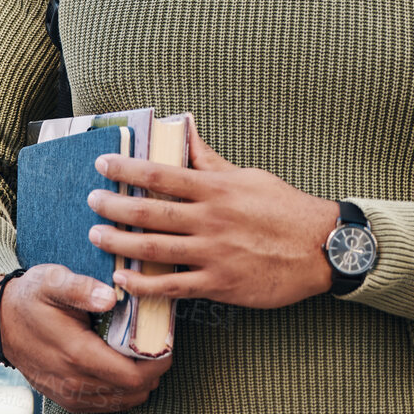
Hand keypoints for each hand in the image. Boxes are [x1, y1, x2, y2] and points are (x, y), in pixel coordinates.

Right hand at [0, 265, 170, 413]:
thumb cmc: (31, 297)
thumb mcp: (52, 281)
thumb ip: (81, 288)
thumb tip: (110, 297)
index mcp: (77, 354)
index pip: (133, 375)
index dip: (158, 363)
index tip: (167, 343)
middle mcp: (74, 382)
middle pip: (133, 391)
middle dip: (153, 372)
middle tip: (159, 346)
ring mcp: (69, 395)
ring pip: (123, 401)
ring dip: (140, 382)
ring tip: (143, 355)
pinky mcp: (66, 400)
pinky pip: (107, 404)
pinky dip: (123, 390)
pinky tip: (123, 366)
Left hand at [88, 117, 342, 308]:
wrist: (322, 248)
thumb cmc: (285, 208)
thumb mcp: (248, 176)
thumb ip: (210, 159)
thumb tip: (184, 127)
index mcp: (216, 189)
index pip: (160, 174)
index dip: (126, 169)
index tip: (102, 164)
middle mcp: (210, 219)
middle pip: (149, 213)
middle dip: (113, 207)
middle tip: (91, 203)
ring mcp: (213, 253)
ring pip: (154, 249)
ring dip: (119, 244)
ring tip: (96, 237)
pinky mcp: (219, 283)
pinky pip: (173, 286)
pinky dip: (144, 284)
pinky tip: (124, 280)